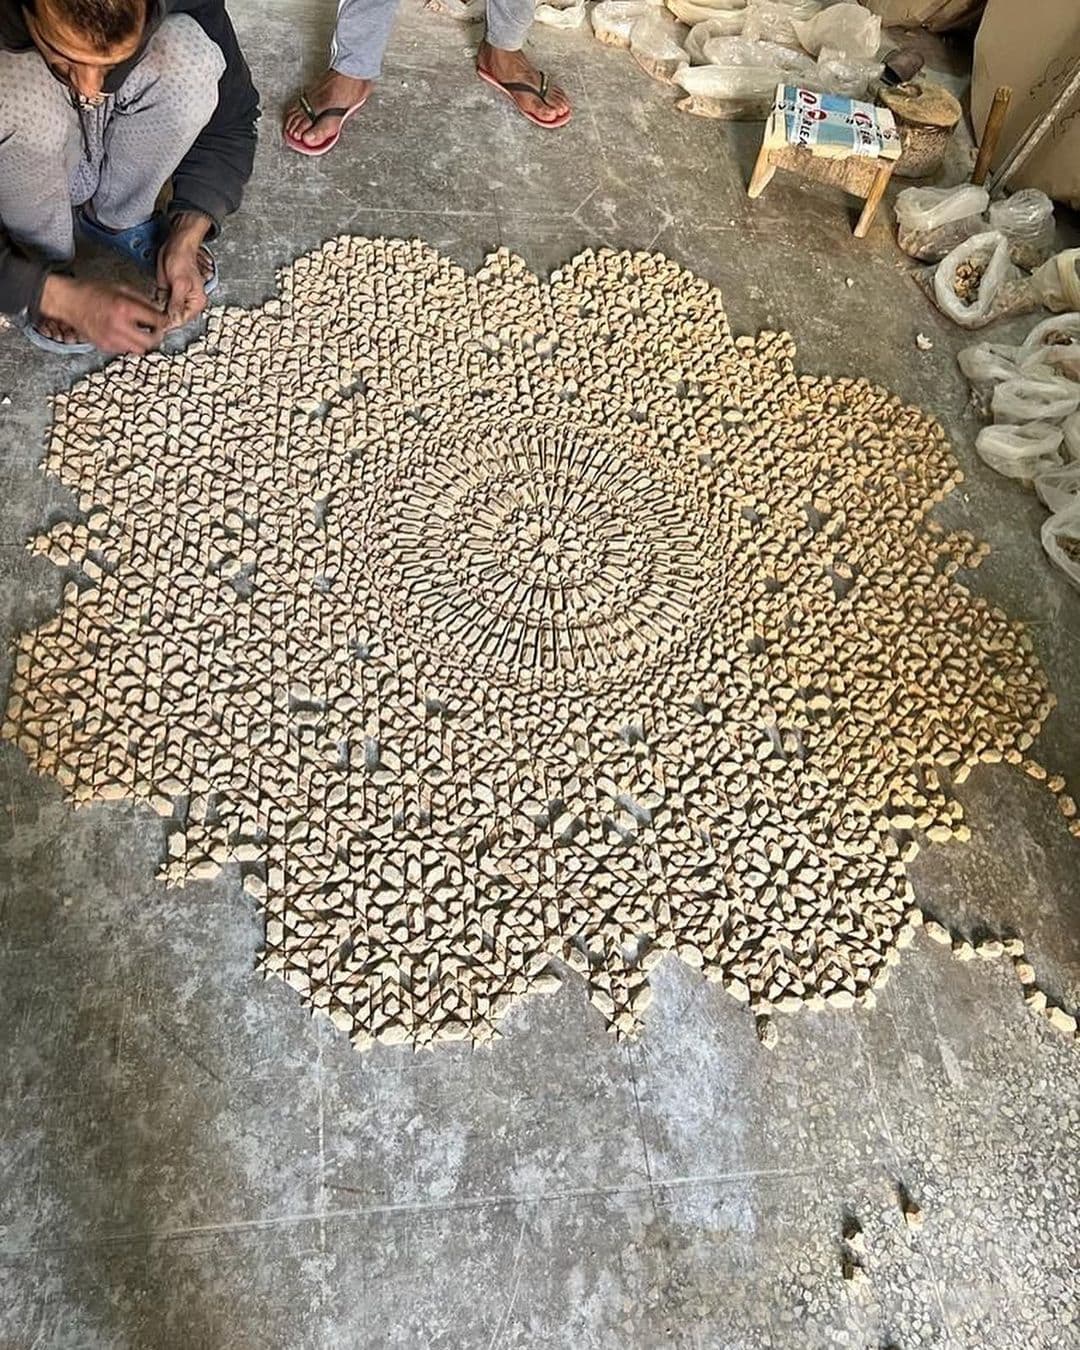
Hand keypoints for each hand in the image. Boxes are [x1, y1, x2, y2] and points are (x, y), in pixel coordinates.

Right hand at [38, 274, 165, 354]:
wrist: (68, 301)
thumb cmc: (91, 291)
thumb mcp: (120, 287)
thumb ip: (142, 299)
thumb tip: (157, 310)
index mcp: (124, 308)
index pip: (156, 321)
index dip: (163, 320)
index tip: (163, 319)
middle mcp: (119, 326)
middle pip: (152, 341)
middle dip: (156, 335)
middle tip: (155, 328)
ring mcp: (111, 339)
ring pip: (140, 350)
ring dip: (143, 341)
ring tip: (139, 331)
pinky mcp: (105, 347)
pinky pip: (125, 350)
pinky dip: (129, 343)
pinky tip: (124, 333)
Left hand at [157, 211, 213, 328]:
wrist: (175, 246)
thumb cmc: (182, 259)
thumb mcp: (180, 283)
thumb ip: (177, 303)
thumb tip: (175, 319)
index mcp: (196, 302)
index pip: (182, 319)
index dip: (169, 323)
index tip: (157, 326)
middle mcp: (188, 302)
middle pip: (174, 317)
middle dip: (163, 318)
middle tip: (150, 319)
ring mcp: (178, 297)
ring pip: (166, 311)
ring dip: (158, 312)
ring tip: (149, 312)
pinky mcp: (169, 292)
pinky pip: (161, 303)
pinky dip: (155, 304)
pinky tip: (149, 304)